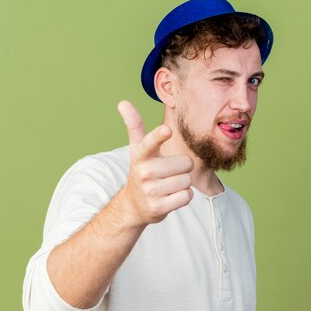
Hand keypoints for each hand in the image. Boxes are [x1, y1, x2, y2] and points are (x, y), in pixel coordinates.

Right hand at [117, 100, 193, 225]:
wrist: (134, 205)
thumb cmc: (142, 171)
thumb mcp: (137, 149)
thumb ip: (134, 125)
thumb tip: (123, 102)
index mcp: (141, 155)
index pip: (150, 143)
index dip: (159, 136)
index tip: (166, 130)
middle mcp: (144, 172)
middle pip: (185, 163)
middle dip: (182, 168)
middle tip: (168, 173)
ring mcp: (151, 191)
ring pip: (187, 180)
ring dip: (182, 183)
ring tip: (168, 185)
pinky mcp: (159, 207)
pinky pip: (187, 196)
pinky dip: (183, 197)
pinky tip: (171, 197)